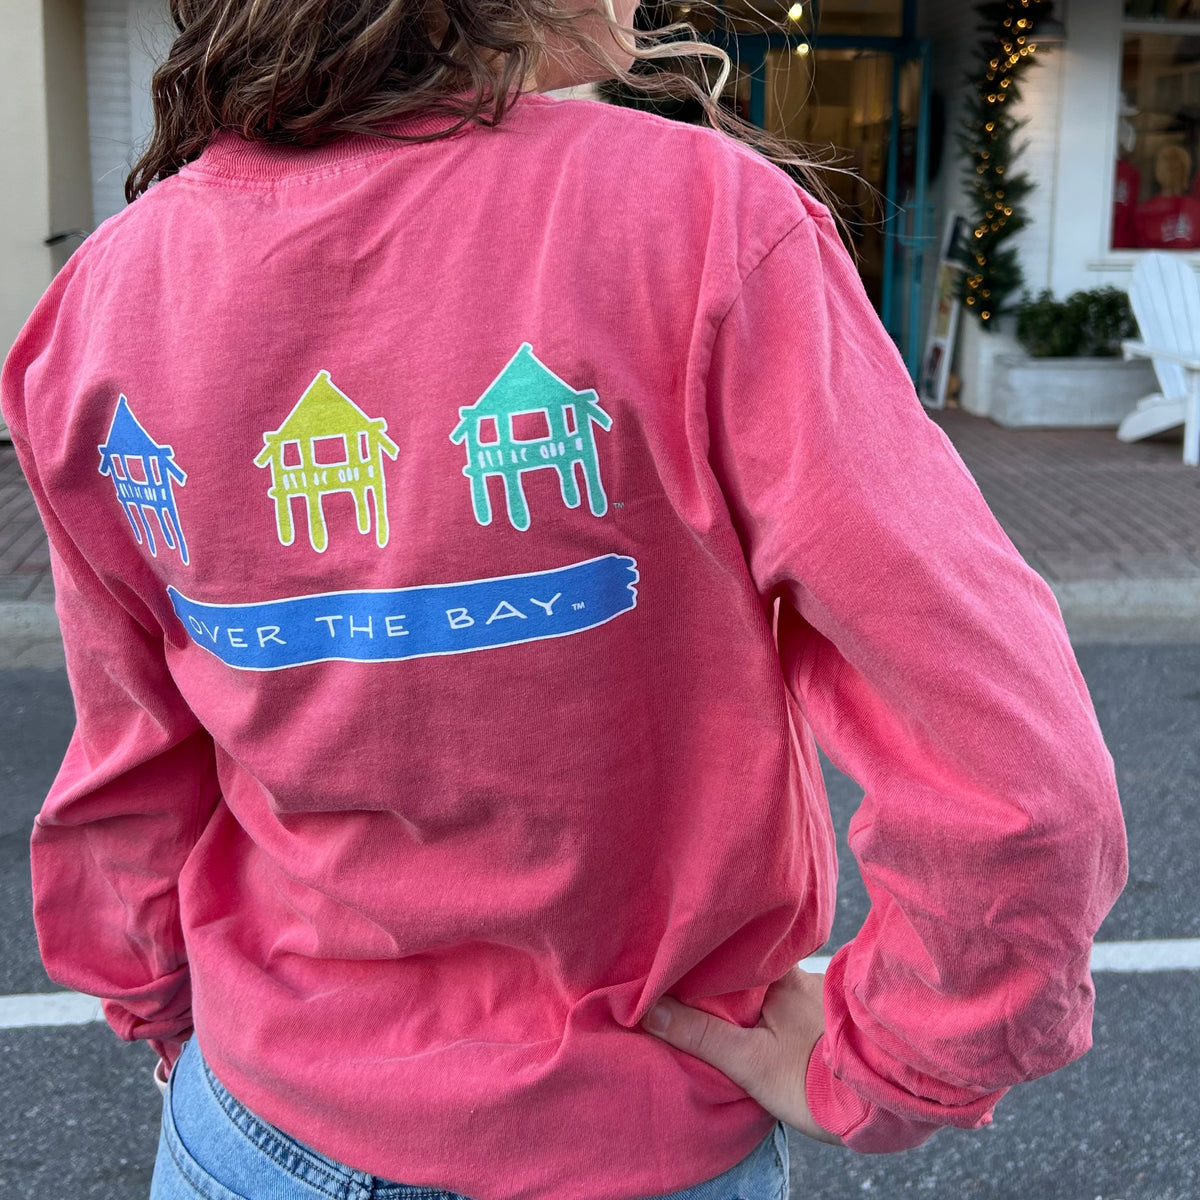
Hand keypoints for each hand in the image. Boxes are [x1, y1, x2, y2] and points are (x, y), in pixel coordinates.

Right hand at [639, 966, 843, 1146]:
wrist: (877, 1102)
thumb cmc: (810, 1080)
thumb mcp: (748, 1061)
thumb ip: (700, 1035)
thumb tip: (650, 1010)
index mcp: (776, 974)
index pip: (726, 955)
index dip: (697, 961)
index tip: (668, 966)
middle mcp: (797, 973)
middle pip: (744, 969)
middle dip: (718, 978)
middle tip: (684, 987)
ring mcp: (814, 993)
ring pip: (765, 985)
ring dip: (744, 993)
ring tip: (714, 1005)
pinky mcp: (824, 1015)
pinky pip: (784, 1000)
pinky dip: (765, 1007)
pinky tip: (755, 1022)